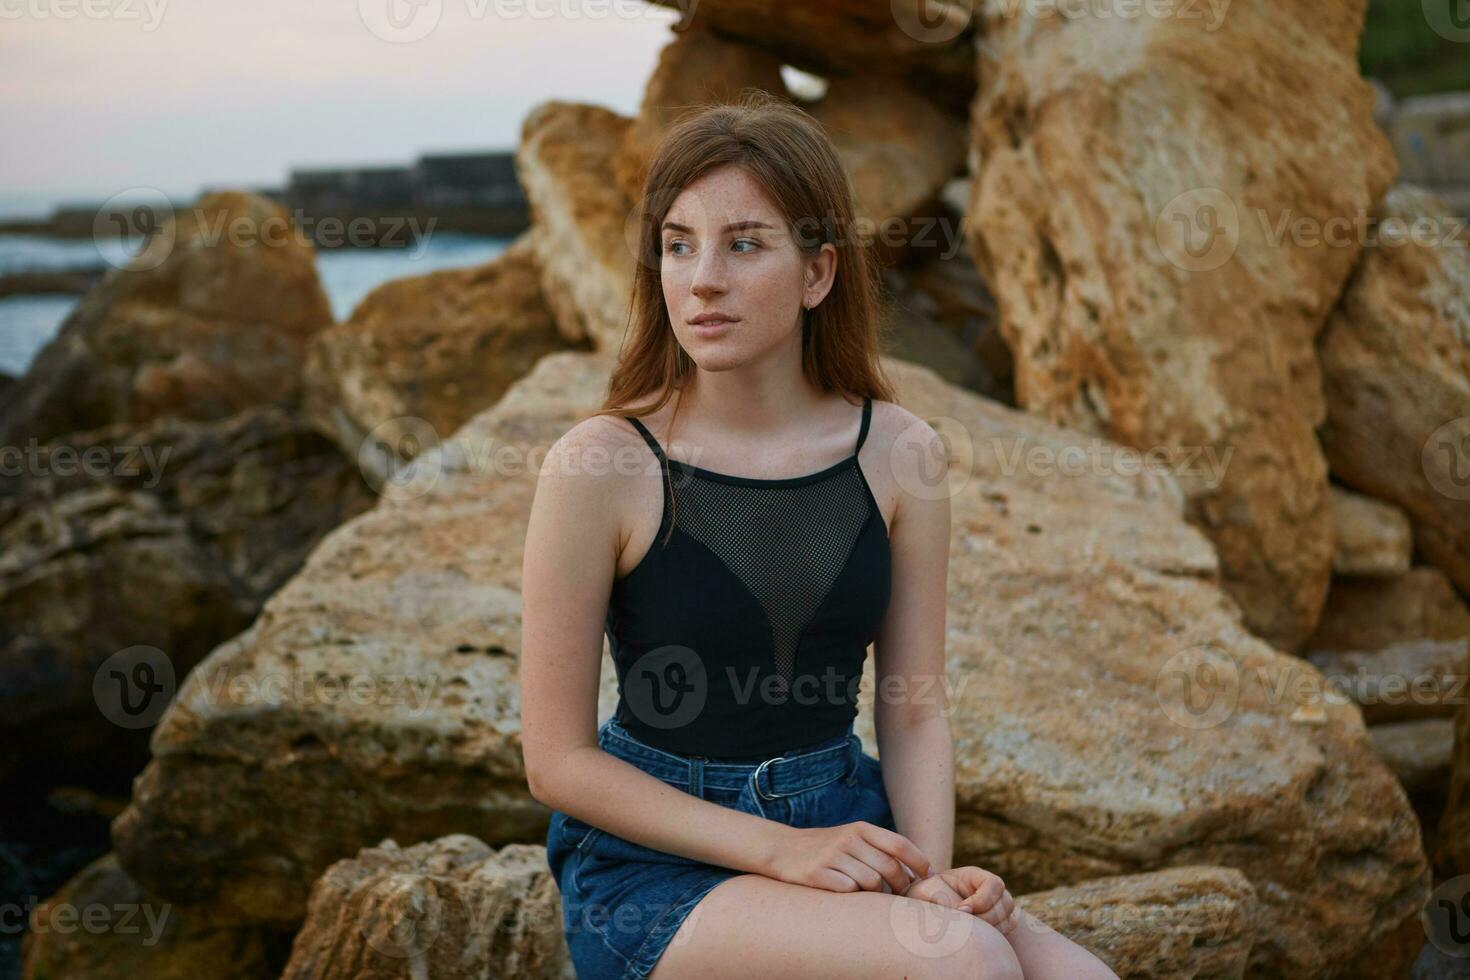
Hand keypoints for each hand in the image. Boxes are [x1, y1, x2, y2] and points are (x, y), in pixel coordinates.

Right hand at [766, 822, 930, 894]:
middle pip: (890, 867)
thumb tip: (918, 871)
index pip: (900, 844)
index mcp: (861, 828)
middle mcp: (848, 839)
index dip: (919, 863)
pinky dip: (853, 897)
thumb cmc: (825, 849)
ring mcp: (832, 856)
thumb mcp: (852, 838)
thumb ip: (880, 848)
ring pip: (872, 882)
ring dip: (876, 895)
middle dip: (901, 887)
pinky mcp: (817, 873)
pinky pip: (848, 891)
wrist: (781, 849)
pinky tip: (847, 898)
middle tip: (900, 898)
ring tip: (871, 898)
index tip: (928, 879)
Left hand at [902, 866, 1016, 935]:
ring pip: (1009, 920)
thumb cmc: (924, 895)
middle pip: (1006, 903)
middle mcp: (991, 891)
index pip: (994, 884)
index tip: (962, 910)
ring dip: (992, 929)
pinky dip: (994, 938)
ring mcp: (996, 908)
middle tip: (966, 925)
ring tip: (968, 933)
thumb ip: (944, 896)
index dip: (982, 899)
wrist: (924, 910)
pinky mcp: (997, 925)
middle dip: (987, 917)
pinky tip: (975, 940)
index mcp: (976, 876)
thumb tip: (963, 912)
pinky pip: (1006, 932)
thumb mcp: (928, 890)